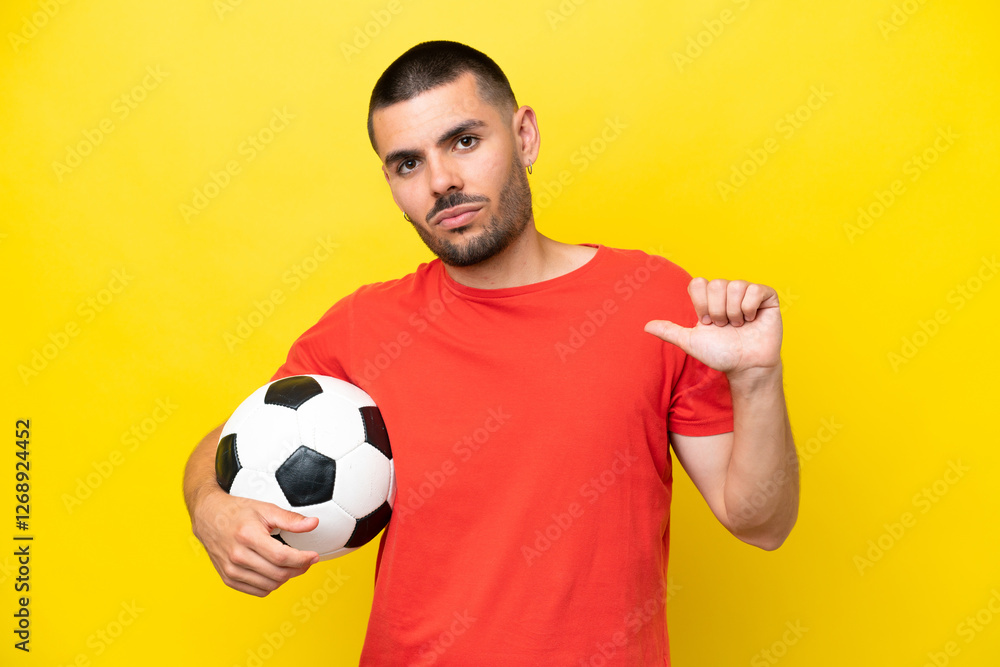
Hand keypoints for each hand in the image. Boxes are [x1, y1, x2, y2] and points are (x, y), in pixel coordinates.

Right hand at [191, 488, 319, 596]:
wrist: (208, 517)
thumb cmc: (237, 512)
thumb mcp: (265, 509)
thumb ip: (290, 519)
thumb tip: (313, 523)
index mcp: (247, 536)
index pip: (281, 556)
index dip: (302, 559)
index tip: (314, 556)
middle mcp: (237, 556)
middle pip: (278, 573)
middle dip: (298, 569)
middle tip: (307, 561)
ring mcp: (231, 570)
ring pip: (270, 585)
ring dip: (286, 578)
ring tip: (292, 565)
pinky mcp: (228, 578)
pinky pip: (258, 591)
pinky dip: (271, 585)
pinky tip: (275, 572)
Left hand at [644, 278, 781, 376]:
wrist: (745, 367)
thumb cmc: (720, 354)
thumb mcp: (691, 342)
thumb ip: (670, 331)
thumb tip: (645, 326)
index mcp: (709, 298)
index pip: (698, 283)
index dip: (700, 304)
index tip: (706, 322)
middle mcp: (727, 292)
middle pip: (715, 284)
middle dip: (717, 311)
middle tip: (724, 326)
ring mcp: (747, 293)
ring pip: (734, 286)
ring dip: (733, 312)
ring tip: (737, 325)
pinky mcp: (767, 297)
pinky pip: (755, 289)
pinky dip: (749, 308)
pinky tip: (751, 320)